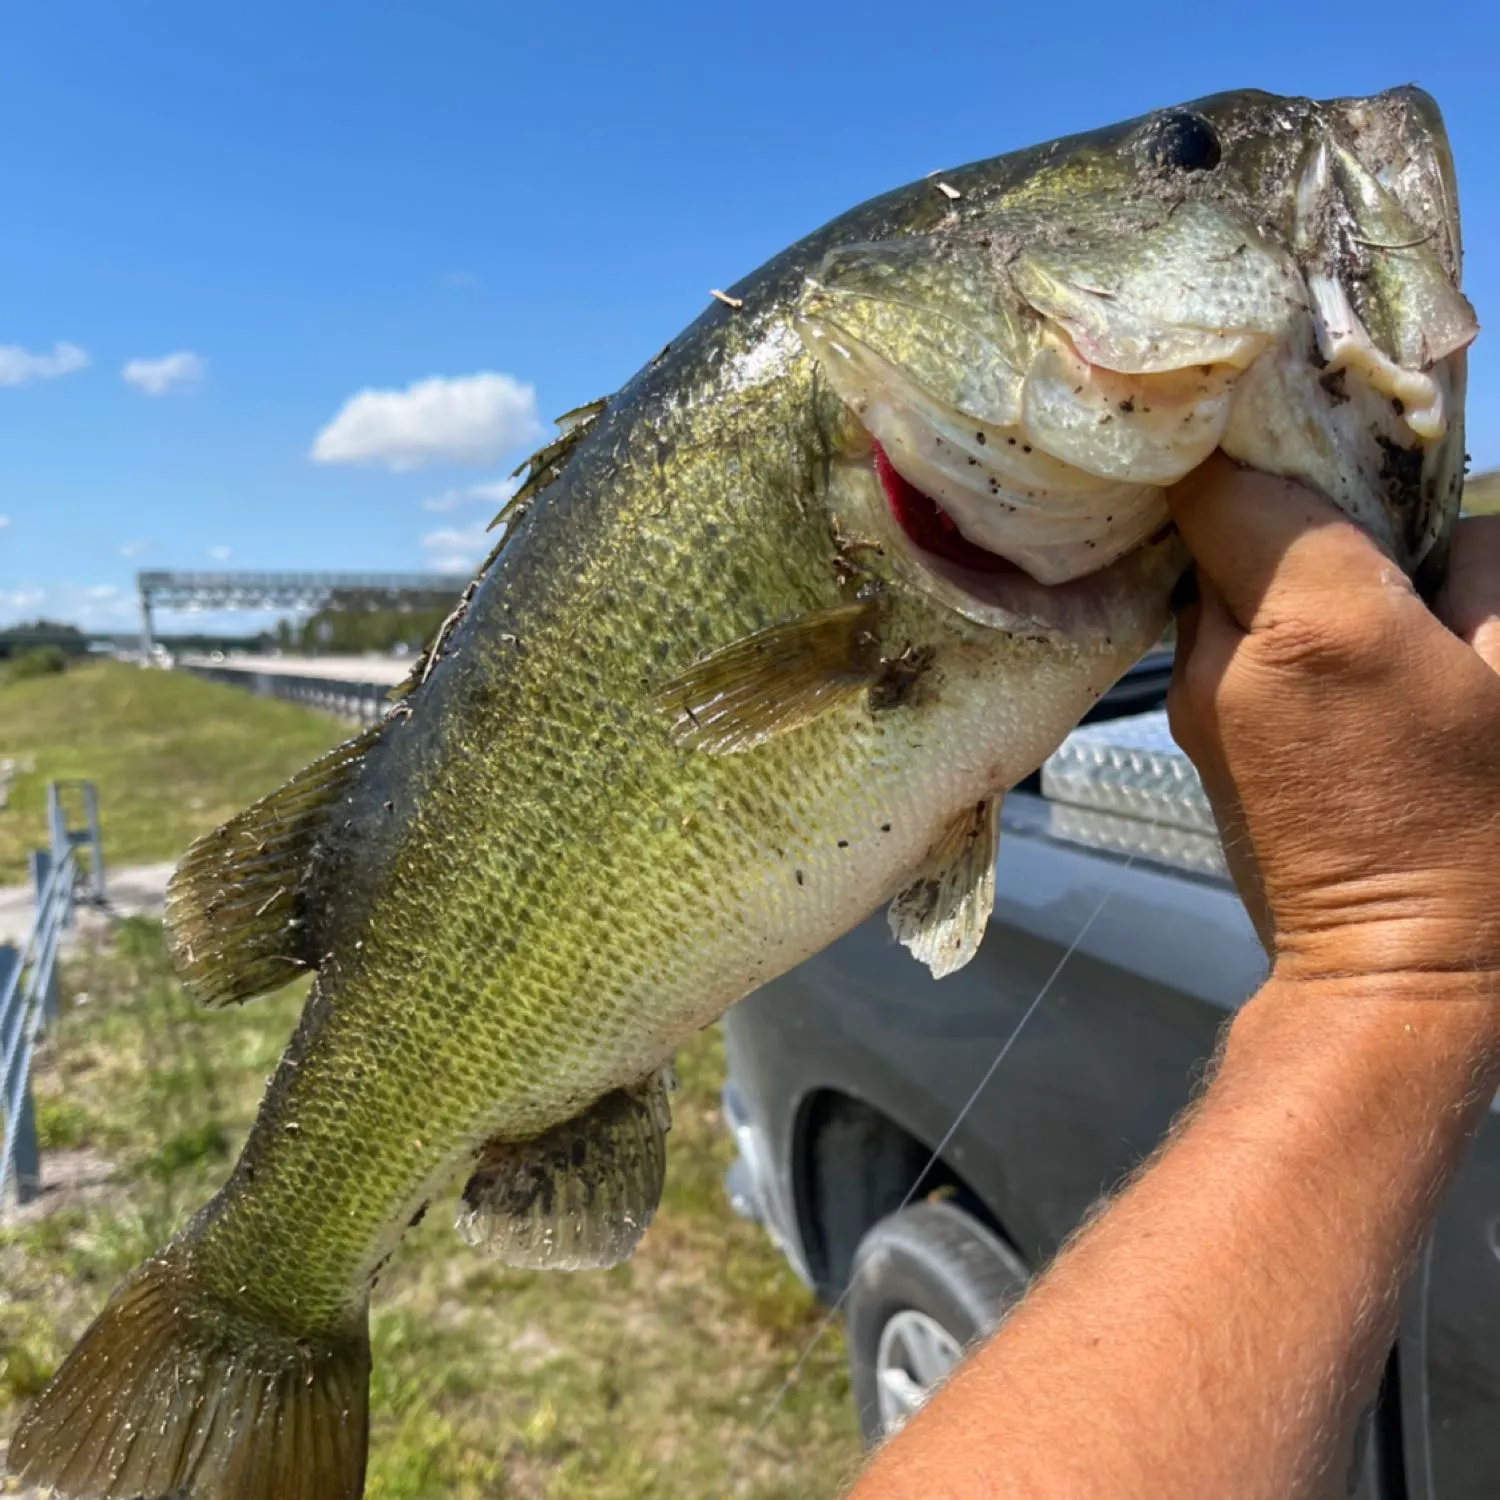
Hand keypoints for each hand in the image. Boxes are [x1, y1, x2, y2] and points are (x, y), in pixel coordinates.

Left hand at [1164, 454, 1499, 1000]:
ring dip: (1274, 568)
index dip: (1252, 432)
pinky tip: (1325, 649)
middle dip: (1286, 503)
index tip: (1297, 414)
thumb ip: (1487, 570)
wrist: (1391, 973)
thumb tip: (1452, 519)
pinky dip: (1262, 622)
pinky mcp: (1193, 734)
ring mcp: (1195, 695)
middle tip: (1358, 513)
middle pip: (1222, 523)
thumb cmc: (1478, 835)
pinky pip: (1218, 639)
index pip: (1223, 476)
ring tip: (1354, 592)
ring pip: (1217, 581)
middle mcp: (1225, 645)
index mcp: (1309, 617)